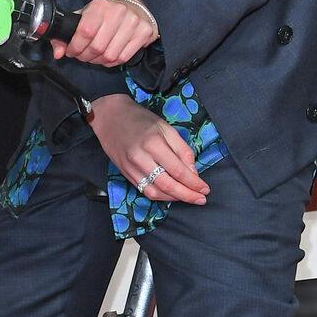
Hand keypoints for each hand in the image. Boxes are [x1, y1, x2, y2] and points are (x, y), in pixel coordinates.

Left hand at [51, 0, 156, 66]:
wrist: (136, 8)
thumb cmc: (106, 15)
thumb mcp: (84, 18)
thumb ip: (66, 35)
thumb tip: (58, 53)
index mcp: (100, 6)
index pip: (85, 32)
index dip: (75, 47)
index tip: (72, 51)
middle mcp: (117, 12)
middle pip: (97, 47)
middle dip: (86, 56)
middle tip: (84, 55)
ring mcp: (133, 22)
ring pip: (110, 56)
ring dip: (99, 61)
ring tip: (96, 56)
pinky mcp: (144, 33)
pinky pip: (123, 58)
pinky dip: (112, 62)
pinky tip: (108, 56)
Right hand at [88, 95, 208, 205]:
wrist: (110, 117)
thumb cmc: (140, 119)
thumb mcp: (166, 127)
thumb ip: (182, 149)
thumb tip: (193, 172)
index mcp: (154, 143)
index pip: (178, 170)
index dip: (193, 183)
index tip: (205, 189)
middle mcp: (141, 158)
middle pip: (168, 185)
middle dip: (187, 195)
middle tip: (201, 199)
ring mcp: (131, 168)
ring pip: (156, 192)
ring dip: (174, 198)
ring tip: (188, 198)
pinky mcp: (125, 174)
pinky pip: (145, 190)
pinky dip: (160, 196)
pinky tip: (171, 195)